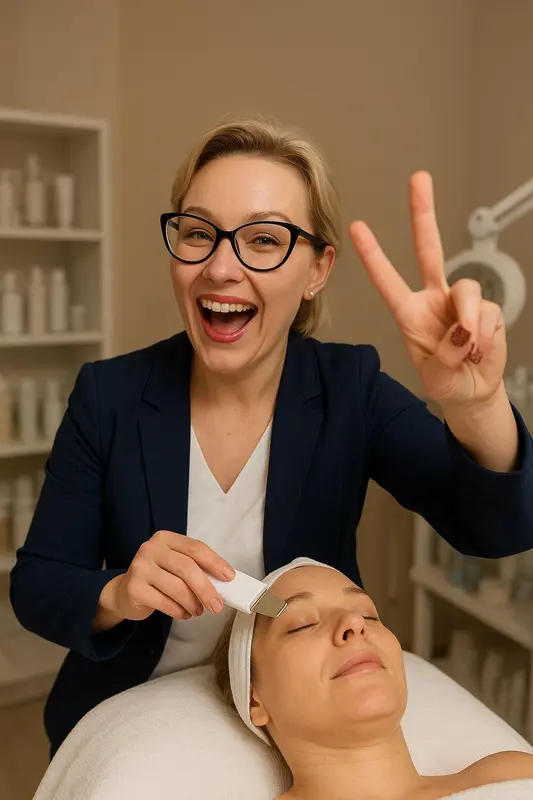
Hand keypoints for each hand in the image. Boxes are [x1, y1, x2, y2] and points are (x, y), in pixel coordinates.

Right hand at [110, 531, 234, 621]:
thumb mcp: (175, 566)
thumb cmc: (158, 578)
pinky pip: (164, 602)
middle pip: (187, 568)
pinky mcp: (134, 588)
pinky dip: (179, 611)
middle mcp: (151, 548)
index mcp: (165, 538)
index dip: (215, 562)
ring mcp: (140, 567)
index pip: (195, 547)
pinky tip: (183, 614)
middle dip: (206, 589)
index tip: (229, 577)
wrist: (125, 592)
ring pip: (177, 587)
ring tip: (197, 611)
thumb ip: (196, 568)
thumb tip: (225, 581)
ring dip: (193, 603)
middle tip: (217, 606)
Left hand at [349, 172, 506, 406]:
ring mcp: (460, 302)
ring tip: (467, 349)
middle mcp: (434, 299)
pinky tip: (478, 350)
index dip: (374, 256)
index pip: (388, 280)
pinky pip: (486, 313)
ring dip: (467, 323)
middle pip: (428, 249)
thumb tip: (462, 332)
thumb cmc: (446, 380)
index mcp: (410, 313)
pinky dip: (483, 337)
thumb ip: (445, 356)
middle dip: (423, 214)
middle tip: (419, 179)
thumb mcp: (435, 376)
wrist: (472, 391)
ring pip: (466, 289)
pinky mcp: (485, 308)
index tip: (356, 228)